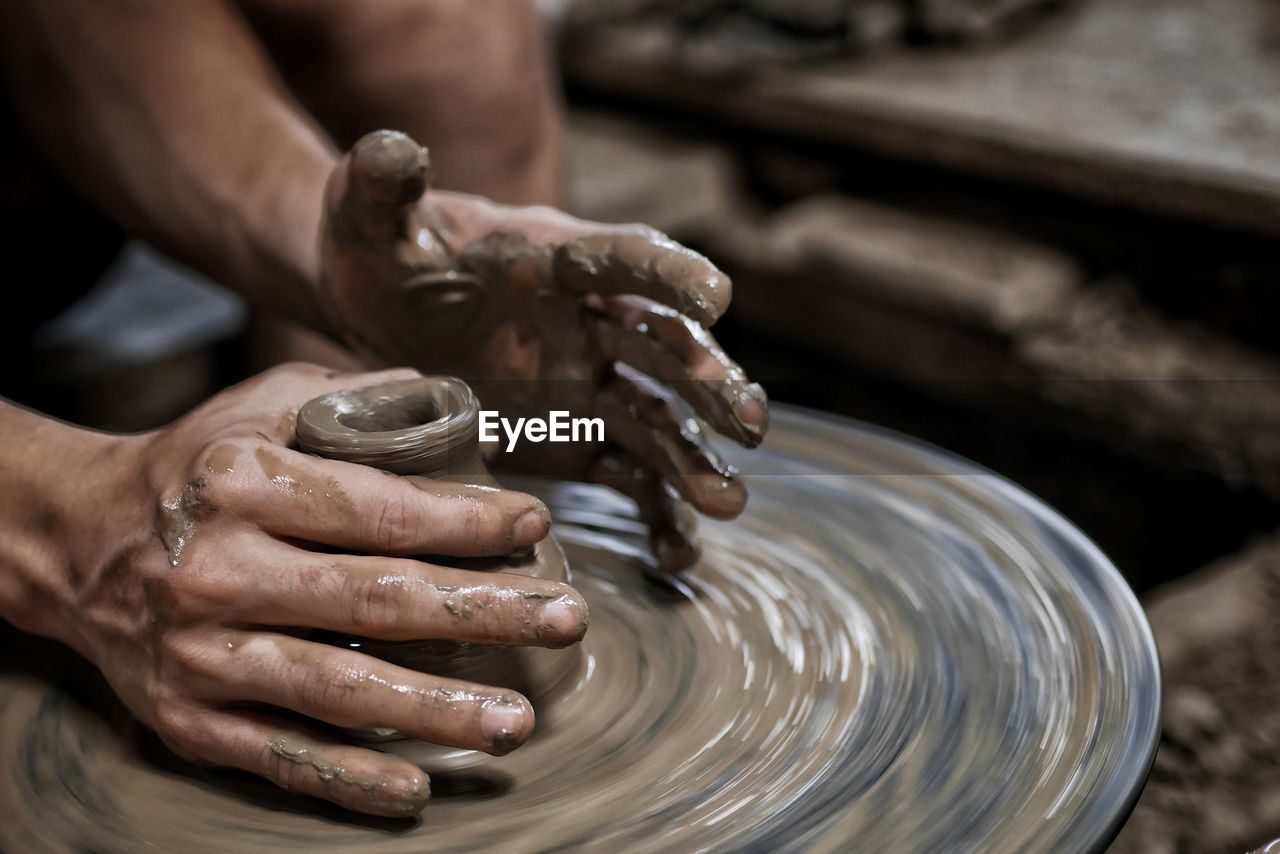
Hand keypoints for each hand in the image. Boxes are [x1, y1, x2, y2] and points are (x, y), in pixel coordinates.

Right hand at [35, 363, 587, 816]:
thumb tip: (458, 407)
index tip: (533, 526)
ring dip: (436, 710)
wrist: (76, 542)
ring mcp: (202, 654)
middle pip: (378, 601)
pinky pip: (280, 755)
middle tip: (567, 620)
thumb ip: (355, 398)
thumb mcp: (261, 405)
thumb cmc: (196, 468)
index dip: (468, 522)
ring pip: (339, 690)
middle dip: (485, 613)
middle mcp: (221, 570)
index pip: (382, 510)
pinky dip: (350, 779)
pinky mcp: (188, 718)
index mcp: (244, 484)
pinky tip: (417, 787)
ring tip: (515, 720)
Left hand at [318, 131, 768, 571]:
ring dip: (695, 457)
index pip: (622, 257)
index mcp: (553, 256)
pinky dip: (658, 514)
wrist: (380, 314)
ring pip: (658, 419)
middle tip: (749, 422)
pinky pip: (630, 476)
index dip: (669, 275)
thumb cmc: (383, 255)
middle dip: (707, 381)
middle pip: (662, 346)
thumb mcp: (367, 218)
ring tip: (726, 502)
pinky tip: (678, 557)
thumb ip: (380, 187)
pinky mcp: (576, 438)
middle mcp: (588, 319)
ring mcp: (588, 383)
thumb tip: (390, 148)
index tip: (717, 297)